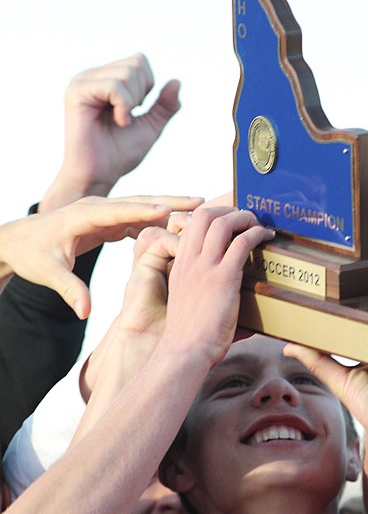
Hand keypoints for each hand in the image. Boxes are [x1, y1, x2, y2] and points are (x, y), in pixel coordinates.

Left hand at [0, 195, 201, 318]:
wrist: (20, 241)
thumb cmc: (32, 255)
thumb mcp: (49, 273)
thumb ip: (70, 290)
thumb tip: (86, 312)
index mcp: (83, 215)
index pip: (119, 211)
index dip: (145, 211)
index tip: (171, 211)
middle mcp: (97, 208)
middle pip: (139, 202)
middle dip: (171, 201)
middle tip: (201, 201)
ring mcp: (104, 212)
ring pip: (143, 207)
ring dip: (171, 208)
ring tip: (201, 212)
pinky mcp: (108, 220)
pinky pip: (138, 218)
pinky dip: (158, 220)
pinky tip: (180, 227)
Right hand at [41, 54, 181, 209]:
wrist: (98, 177)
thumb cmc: (119, 155)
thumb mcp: (150, 126)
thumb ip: (164, 105)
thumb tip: (177, 81)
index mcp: (105, 79)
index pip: (139, 61)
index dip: (148, 87)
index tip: (133, 112)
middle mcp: (91, 76)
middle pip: (137, 63)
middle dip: (141, 95)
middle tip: (125, 119)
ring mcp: (81, 82)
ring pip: (127, 73)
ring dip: (132, 103)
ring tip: (120, 122)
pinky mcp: (77, 92)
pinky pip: (114, 86)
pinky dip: (124, 107)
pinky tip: (117, 122)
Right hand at [161, 207, 274, 365]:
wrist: (185, 351)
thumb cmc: (190, 335)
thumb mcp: (187, 301)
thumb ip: (202, 287)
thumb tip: (229, 291)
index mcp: (179, 264)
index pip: (191, 224)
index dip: (212, 215)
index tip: (228, 219)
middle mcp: (189, 260)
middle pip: (205, 214)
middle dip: (228, 209)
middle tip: (245, 217)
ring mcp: (205, 267)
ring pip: (223, 222)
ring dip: (244, 217)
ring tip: (257, 223)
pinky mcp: (223, 278)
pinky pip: (242, 242)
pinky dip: (256, 233)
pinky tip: (266, 237)